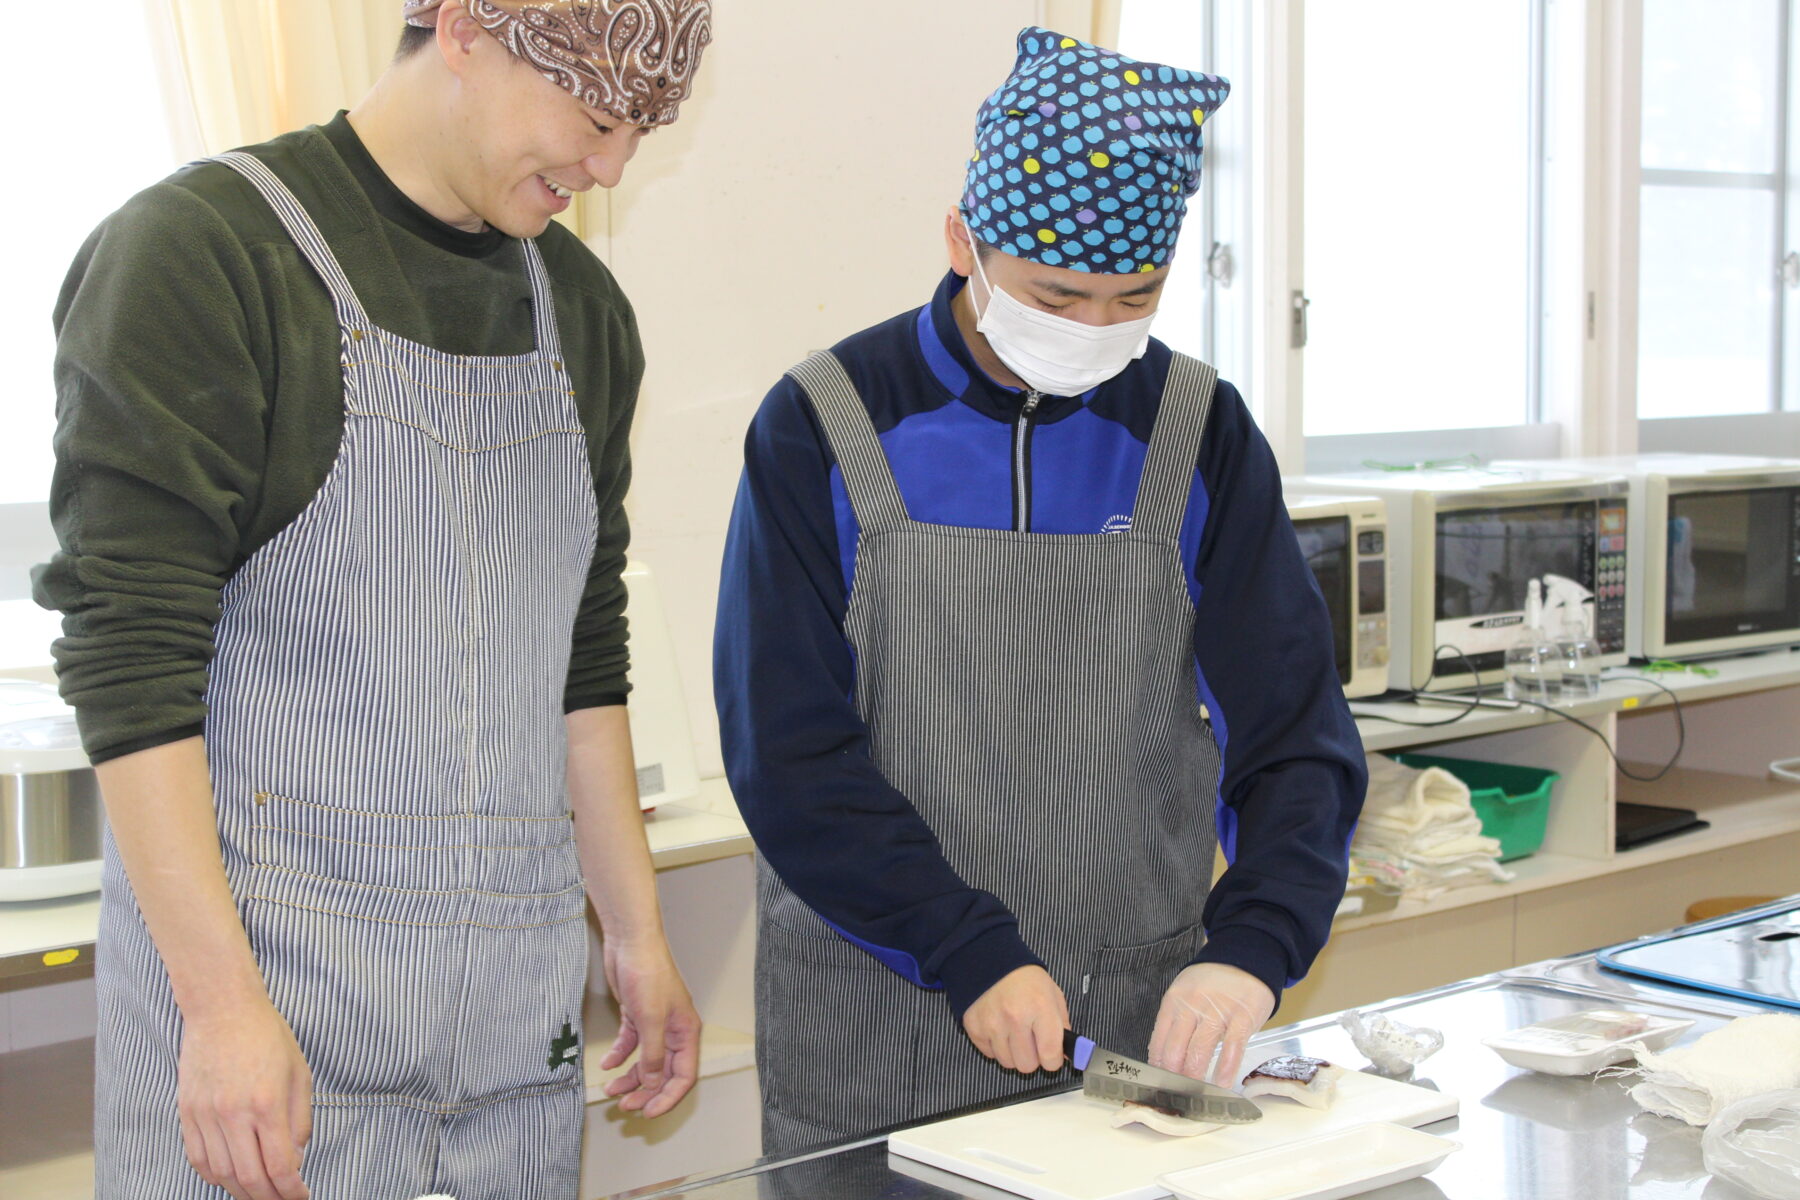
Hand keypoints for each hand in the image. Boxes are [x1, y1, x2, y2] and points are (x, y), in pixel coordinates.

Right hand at [176, 999, 311, 1199]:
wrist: (222, 1009)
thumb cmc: (267, 1036)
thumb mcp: (300, 1074)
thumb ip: (299, 1121)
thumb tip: (295, 1160)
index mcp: (267, 1103)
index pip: (279, 1167)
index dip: (291, 1191)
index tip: (301, 1196)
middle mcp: (234, 1114)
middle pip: (249, 1178)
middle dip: (269, 1198)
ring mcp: (206, 1114)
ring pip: (221, 1174)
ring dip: (241, 1191)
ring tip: (258, 1193)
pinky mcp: (187, 1112)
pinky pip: (198, 1158)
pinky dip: (214, 1176)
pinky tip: (230, 1177)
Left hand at [599, 937, 701, 1117]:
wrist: (630, 942)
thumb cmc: (648, 973)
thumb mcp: (651, 1020)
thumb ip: (653, 1056)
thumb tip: (654, 1084)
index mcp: (686, 1032)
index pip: (684, 1075)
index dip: (668, 1097)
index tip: (649, 1113)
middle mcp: (673, 1031)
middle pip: (664, 1072)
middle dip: (646, 1092)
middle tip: (625, 1106)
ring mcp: (655, 1024)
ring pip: (645, 1062)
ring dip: (630, 1077)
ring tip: (611, 1088)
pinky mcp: (637, 1015)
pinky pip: (630, 1044)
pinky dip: (619, 1056)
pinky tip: (607, 1064)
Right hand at [962, 965, 1069, 1074]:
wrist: (988, 959)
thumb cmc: (1024, 978)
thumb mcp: (1052, 994)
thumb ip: (1062, 1025)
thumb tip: (1067, 1054)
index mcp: (1040, 1008)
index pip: (1050, 1057)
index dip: (1053, 1060)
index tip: (1051, 1054)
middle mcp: (1015, 1018)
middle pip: (1027, 1065)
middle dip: (1032, 1057)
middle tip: (1031, 1040)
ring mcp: (992, 1024)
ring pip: (1007, 1063)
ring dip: (1013, 1053)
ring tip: (1013, 1032)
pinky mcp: (974, 1028)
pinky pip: (989, 1054)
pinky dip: (996, 1046)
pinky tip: (998, 1028)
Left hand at [1148, 963, 1274, 1085]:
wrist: (1245, 959)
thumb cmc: (1212, 982)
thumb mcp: (1185, 993)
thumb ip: (1174, 1021)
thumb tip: (1162, 1058)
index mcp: (1174, 1002)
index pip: (1158, 1040)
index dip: (1157, 1066)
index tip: (1159, 1083)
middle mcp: (1192, 1007)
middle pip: (1176, 1050)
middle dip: (1173, 1076)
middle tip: (1175, 1093)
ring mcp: (1218, 1012)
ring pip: (1200, 1052)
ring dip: (1195, 1078)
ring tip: (1194, 1094)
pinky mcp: (1242, 1019)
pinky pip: (1231, 1049)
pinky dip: (1225, 1070)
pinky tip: (1222, 1084)